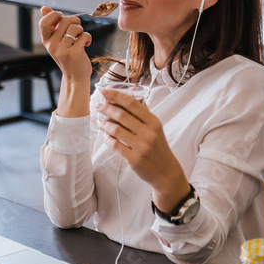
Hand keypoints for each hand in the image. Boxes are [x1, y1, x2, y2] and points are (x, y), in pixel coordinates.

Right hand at [39, 6, 91, 80]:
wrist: (75, 77)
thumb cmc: (67, 55)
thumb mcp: (57, 41)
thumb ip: (52, 24)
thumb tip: (44, 7)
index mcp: (46, 41)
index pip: (44, 23)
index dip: (54, 15)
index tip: (61, 18)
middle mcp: (52, 46)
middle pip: (64, 20)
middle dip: (74, 21)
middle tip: (77, 29)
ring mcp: (62, 50)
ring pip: (75, 27)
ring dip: (81, 30)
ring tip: (81, 38)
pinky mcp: (74, 53)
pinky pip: (84, 35)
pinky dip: (88, 38)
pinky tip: (86, 44)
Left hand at [95, 87, 188, 207]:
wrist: (165, 172)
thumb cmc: (158, 147)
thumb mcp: (155, 128)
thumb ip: (143, 111)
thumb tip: (131, 91)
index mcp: (154, 122)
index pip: (132, 104)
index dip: (116, 96)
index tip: (104, 91)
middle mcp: (148, 133)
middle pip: (122, 115)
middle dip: (106, 108)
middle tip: (98, 106)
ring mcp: (141, 146)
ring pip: (116, 130)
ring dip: (104, 124)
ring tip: (100, 122)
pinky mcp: (134, 159)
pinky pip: (114, 145)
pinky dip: (107, 139)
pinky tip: (106, 136)